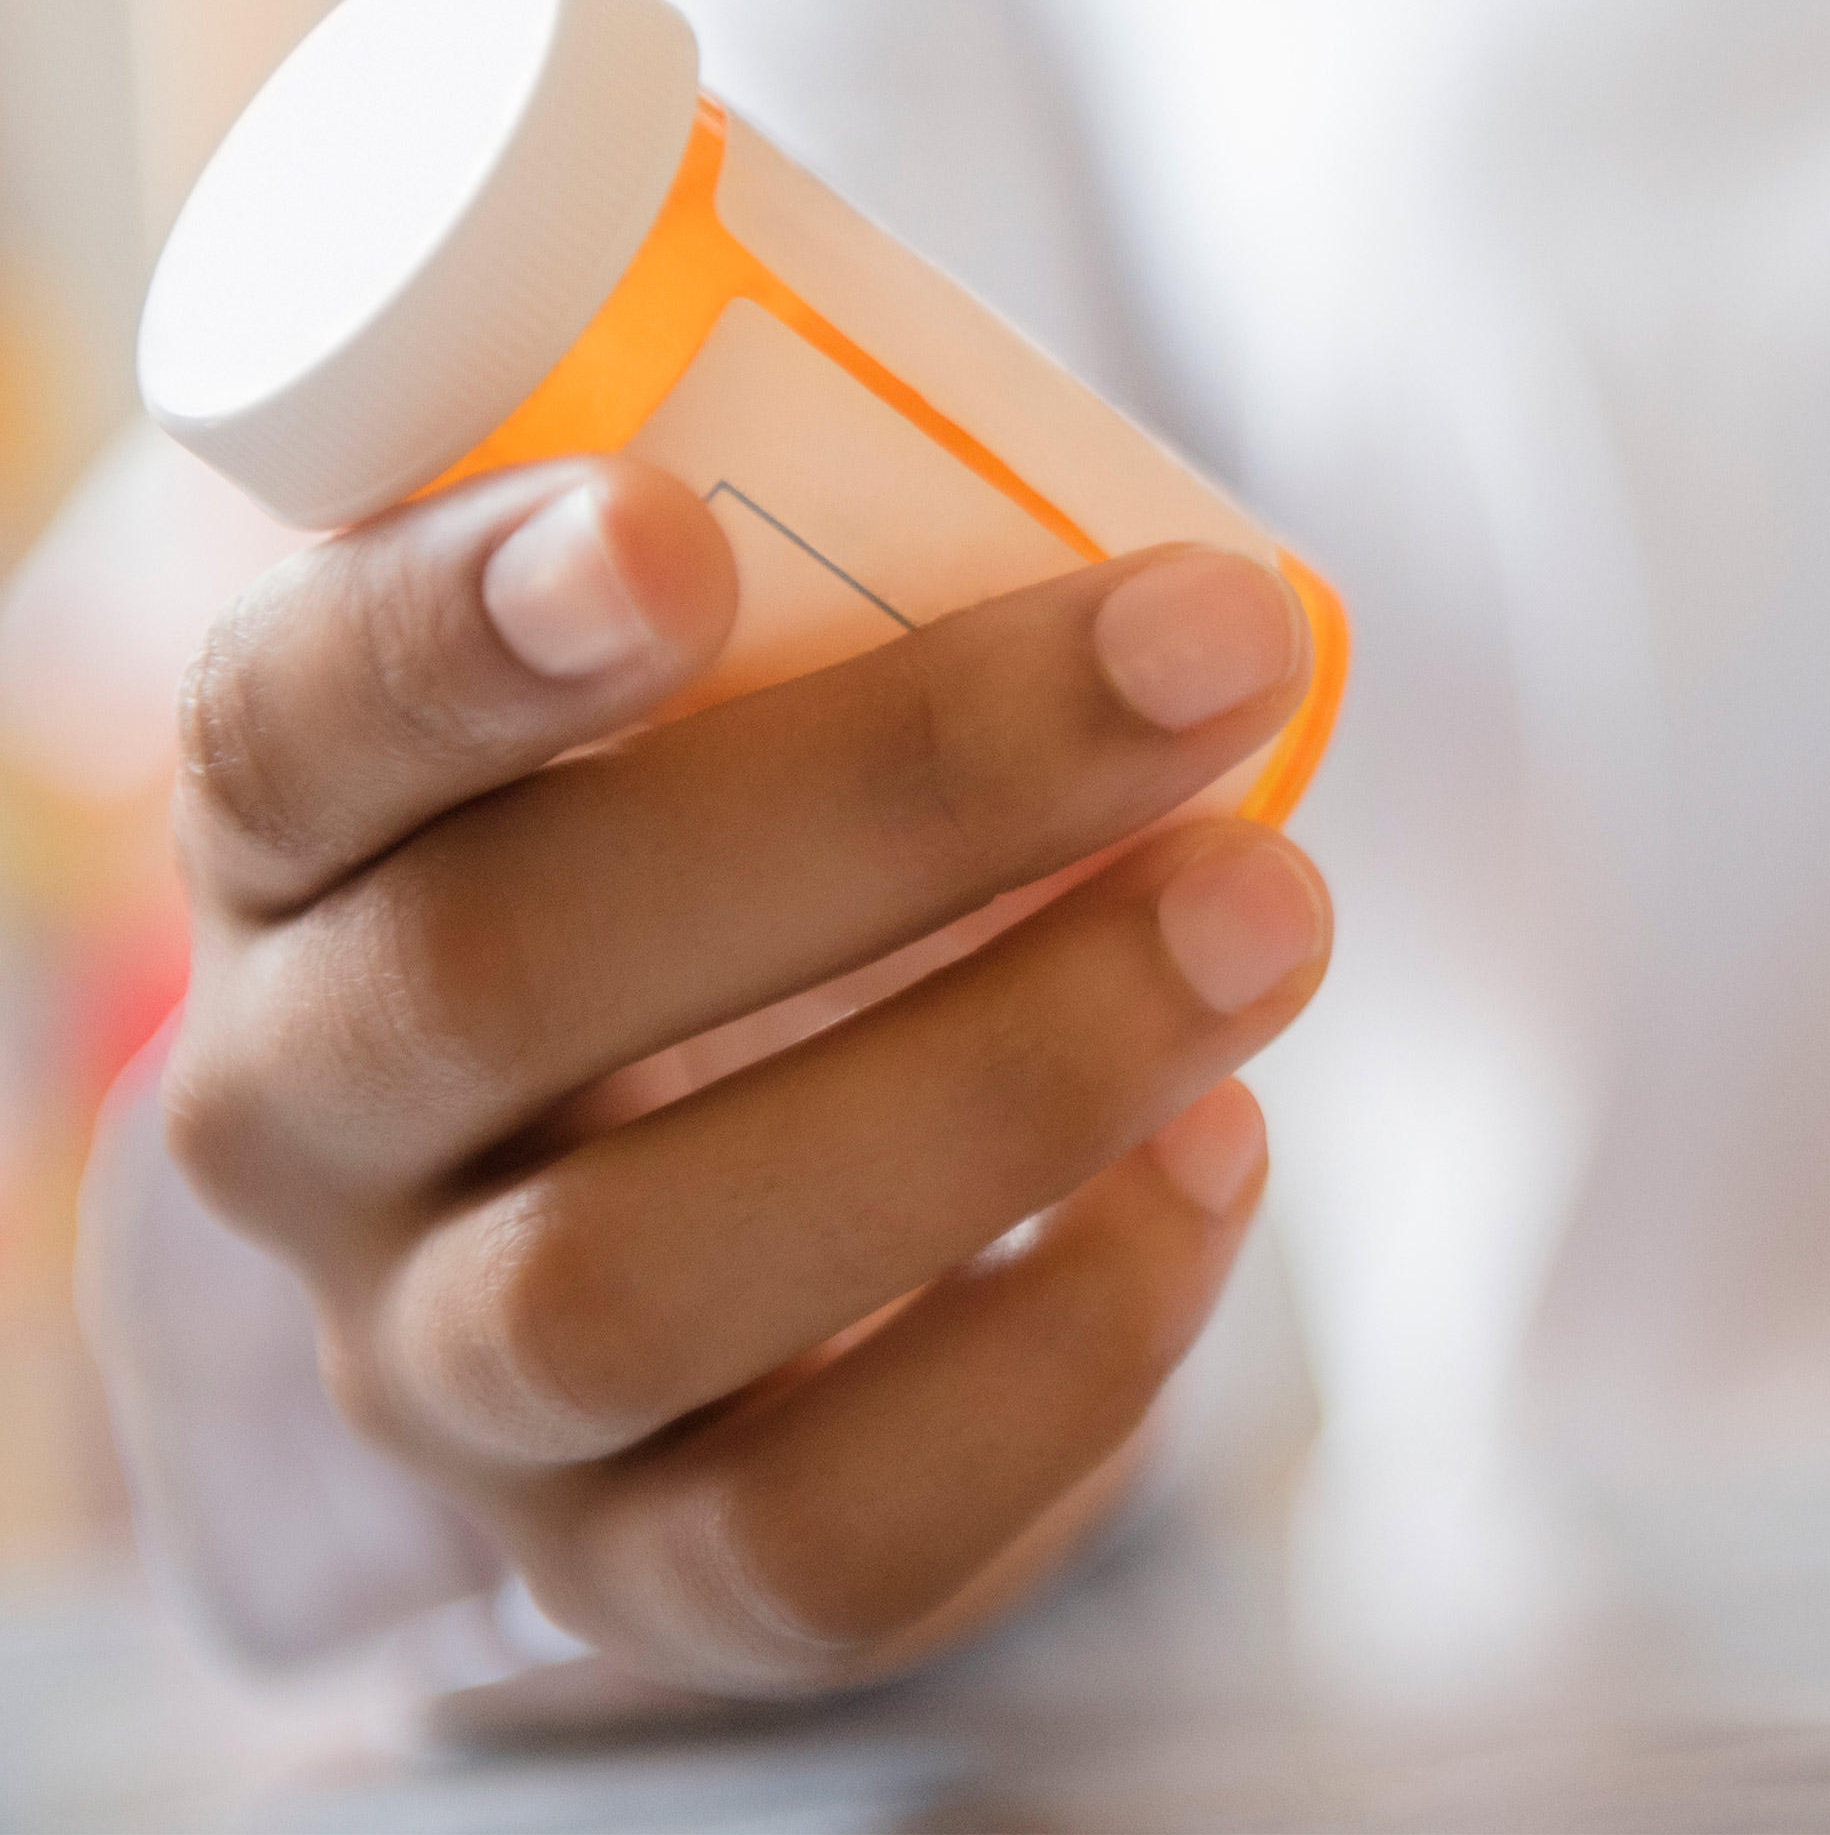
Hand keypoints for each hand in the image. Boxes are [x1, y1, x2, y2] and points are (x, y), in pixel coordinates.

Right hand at [159, 458, 1330, 1693]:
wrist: (704, 1203)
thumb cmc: (756, 863)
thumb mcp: (739, 702)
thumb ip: (844, 599)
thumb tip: (1176, 595)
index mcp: (304, 841)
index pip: (296, 726)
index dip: (456, 630)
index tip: (671, 526)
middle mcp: (307, 1116)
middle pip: (499, 974)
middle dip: (900, 799)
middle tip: (1209, 661)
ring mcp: (445, 1370)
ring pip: (635, 1281)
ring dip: (1007, 1080)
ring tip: (1267, 914)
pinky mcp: (633, 1568)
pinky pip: (821, 1529)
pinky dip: (1061, 1343)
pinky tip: (1219, 1156)